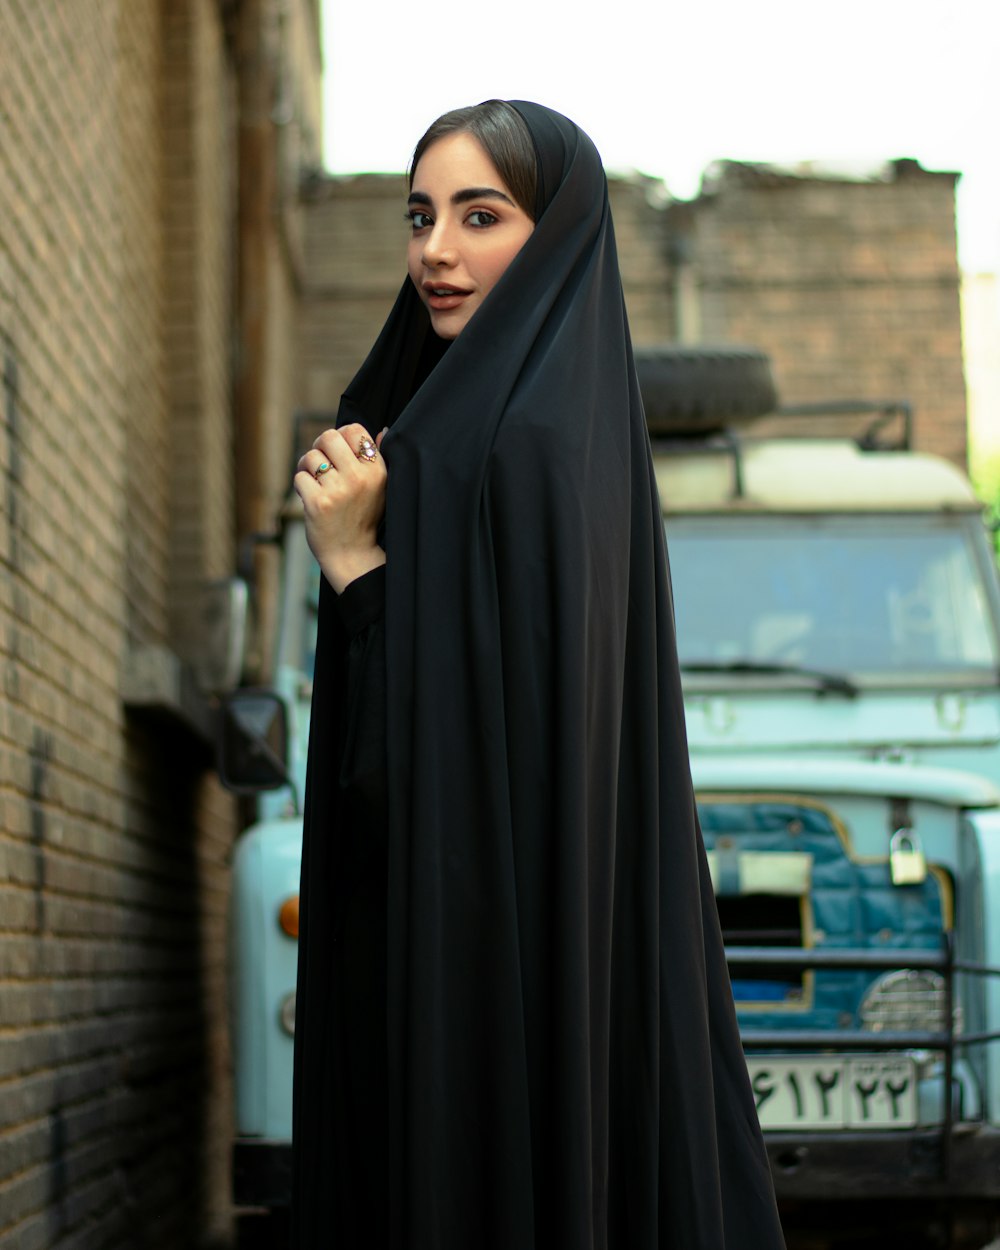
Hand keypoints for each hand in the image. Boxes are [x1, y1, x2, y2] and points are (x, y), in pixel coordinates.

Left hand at [293, 424, 387, 592]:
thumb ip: (379, 458)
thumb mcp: (381, 488)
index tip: (338, 453)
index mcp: (377, 470)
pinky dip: (301, 486)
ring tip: (316, 482)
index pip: (354, 429)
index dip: (341, 436)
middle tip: (321, 463)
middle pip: (328, 436)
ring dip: (308, 468)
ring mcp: (338, 491)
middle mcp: (359, 478)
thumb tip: (382, 430)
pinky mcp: (317, 503)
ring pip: (310, 457)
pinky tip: (310, 497)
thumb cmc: (363, 518)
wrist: (352, 554)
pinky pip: (300, 477)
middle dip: (319, 447)